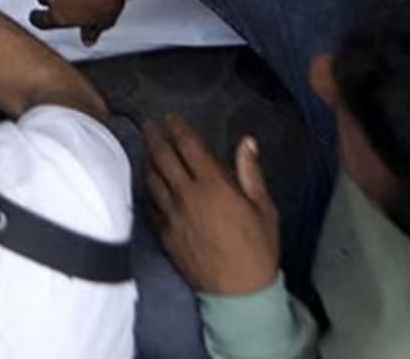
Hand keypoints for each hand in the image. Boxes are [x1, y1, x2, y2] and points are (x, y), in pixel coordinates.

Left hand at [146, 117, 281, 297]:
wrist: (238, 293)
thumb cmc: (258, 248)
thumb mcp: (264, 208)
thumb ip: (251, 172)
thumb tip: (247, 141)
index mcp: (214, 186)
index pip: (189, 147)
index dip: (178, 128)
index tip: (171, 117)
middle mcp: (188, 196)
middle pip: (164, 158)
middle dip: (155, 137)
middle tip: (150, 124)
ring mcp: (172, 216)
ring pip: (151, 179)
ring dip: (147, 160)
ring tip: (147, 148)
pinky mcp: (164, 234)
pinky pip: (149, 204)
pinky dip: (146, 188)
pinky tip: (147, 182)